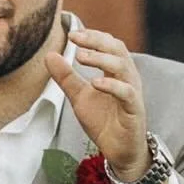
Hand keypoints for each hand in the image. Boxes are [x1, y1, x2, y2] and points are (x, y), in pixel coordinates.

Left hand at [45, 25, 151, 182]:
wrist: (118, 150)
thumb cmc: (104, 121)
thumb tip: (49, 55)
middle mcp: (127, 77)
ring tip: (81, 57)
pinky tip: (96, 82)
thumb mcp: (79, 97)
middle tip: (75, 38)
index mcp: (116, 71)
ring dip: (102, 59)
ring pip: (123, 67)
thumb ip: (66, 77)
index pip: (109, 45)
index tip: (72, 33)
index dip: (93, 36)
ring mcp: (132, 92)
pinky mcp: (134, 109)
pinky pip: (127, 93)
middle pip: (118, 49)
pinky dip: (112, 85)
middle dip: (97, 41)